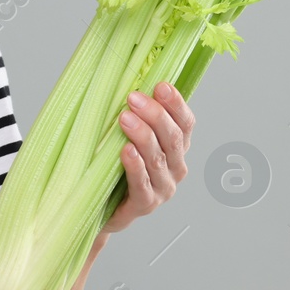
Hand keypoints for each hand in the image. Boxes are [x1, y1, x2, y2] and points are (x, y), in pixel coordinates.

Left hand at [101, 81, 195, 235]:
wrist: (103, 207)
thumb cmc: (117, 165)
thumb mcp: (131, 137)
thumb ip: (137, 115)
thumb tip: (126, 82)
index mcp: (177, 148)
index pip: (186, 123)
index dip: (176, 104)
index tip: (160, 86)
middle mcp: (175, 167)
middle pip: (173, 139)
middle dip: (155, 115)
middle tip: (134, 98)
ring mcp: (163, 188)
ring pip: (157, 159)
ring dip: (142, 136)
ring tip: (125, 118)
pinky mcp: (145, 204)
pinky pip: (142, 184)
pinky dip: (135, 166)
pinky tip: (126, 151)